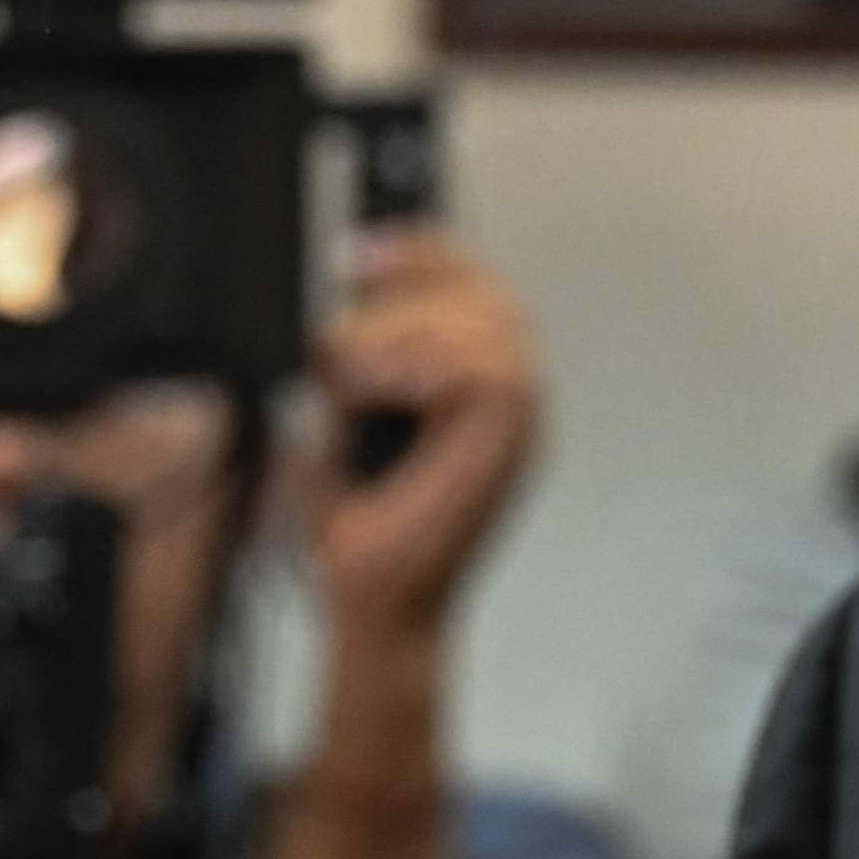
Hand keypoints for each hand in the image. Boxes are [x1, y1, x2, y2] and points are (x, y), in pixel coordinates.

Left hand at [290, 226, 542, 655]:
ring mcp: (520, 425)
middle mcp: (514, 398)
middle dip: (406, 293)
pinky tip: (379, 396)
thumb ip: (353, 351)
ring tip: (354, 382)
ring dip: (403, 339)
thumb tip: (339, 294)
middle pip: (488, 293)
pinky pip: (485, 375)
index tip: (358, 254)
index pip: (477, 280)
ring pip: (489, 327)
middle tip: (343, 335)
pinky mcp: (511, 450)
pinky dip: (418, 372)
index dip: (422, 252)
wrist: (369, 606)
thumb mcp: (337, 413)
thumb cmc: (354, 529)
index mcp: (479, 380)